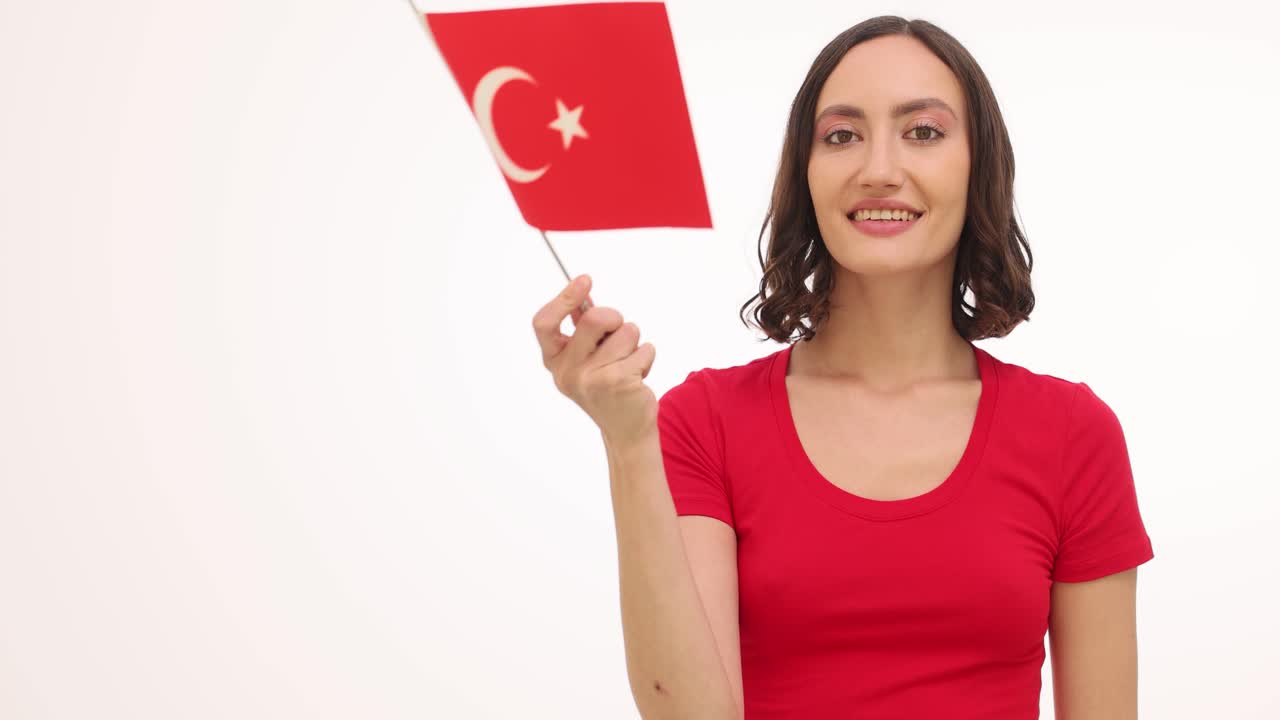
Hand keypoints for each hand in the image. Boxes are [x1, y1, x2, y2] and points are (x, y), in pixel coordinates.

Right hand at [532, 275, 657, 446]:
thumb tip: (584, 294)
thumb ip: (582, 329)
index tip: (584, 280)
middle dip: (614, 317)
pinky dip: (647, 356)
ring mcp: (592, 379)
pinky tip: (638, 376)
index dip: (563, 299)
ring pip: (626, 332)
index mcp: (555, 361)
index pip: (544, 323)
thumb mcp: (586, 358)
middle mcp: (567, 372)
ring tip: (628, 362)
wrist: (625, 429)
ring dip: (634, 342)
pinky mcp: (618, 383)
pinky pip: (644, 348)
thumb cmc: (607, 384)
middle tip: (618, 330)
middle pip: (593, 318)